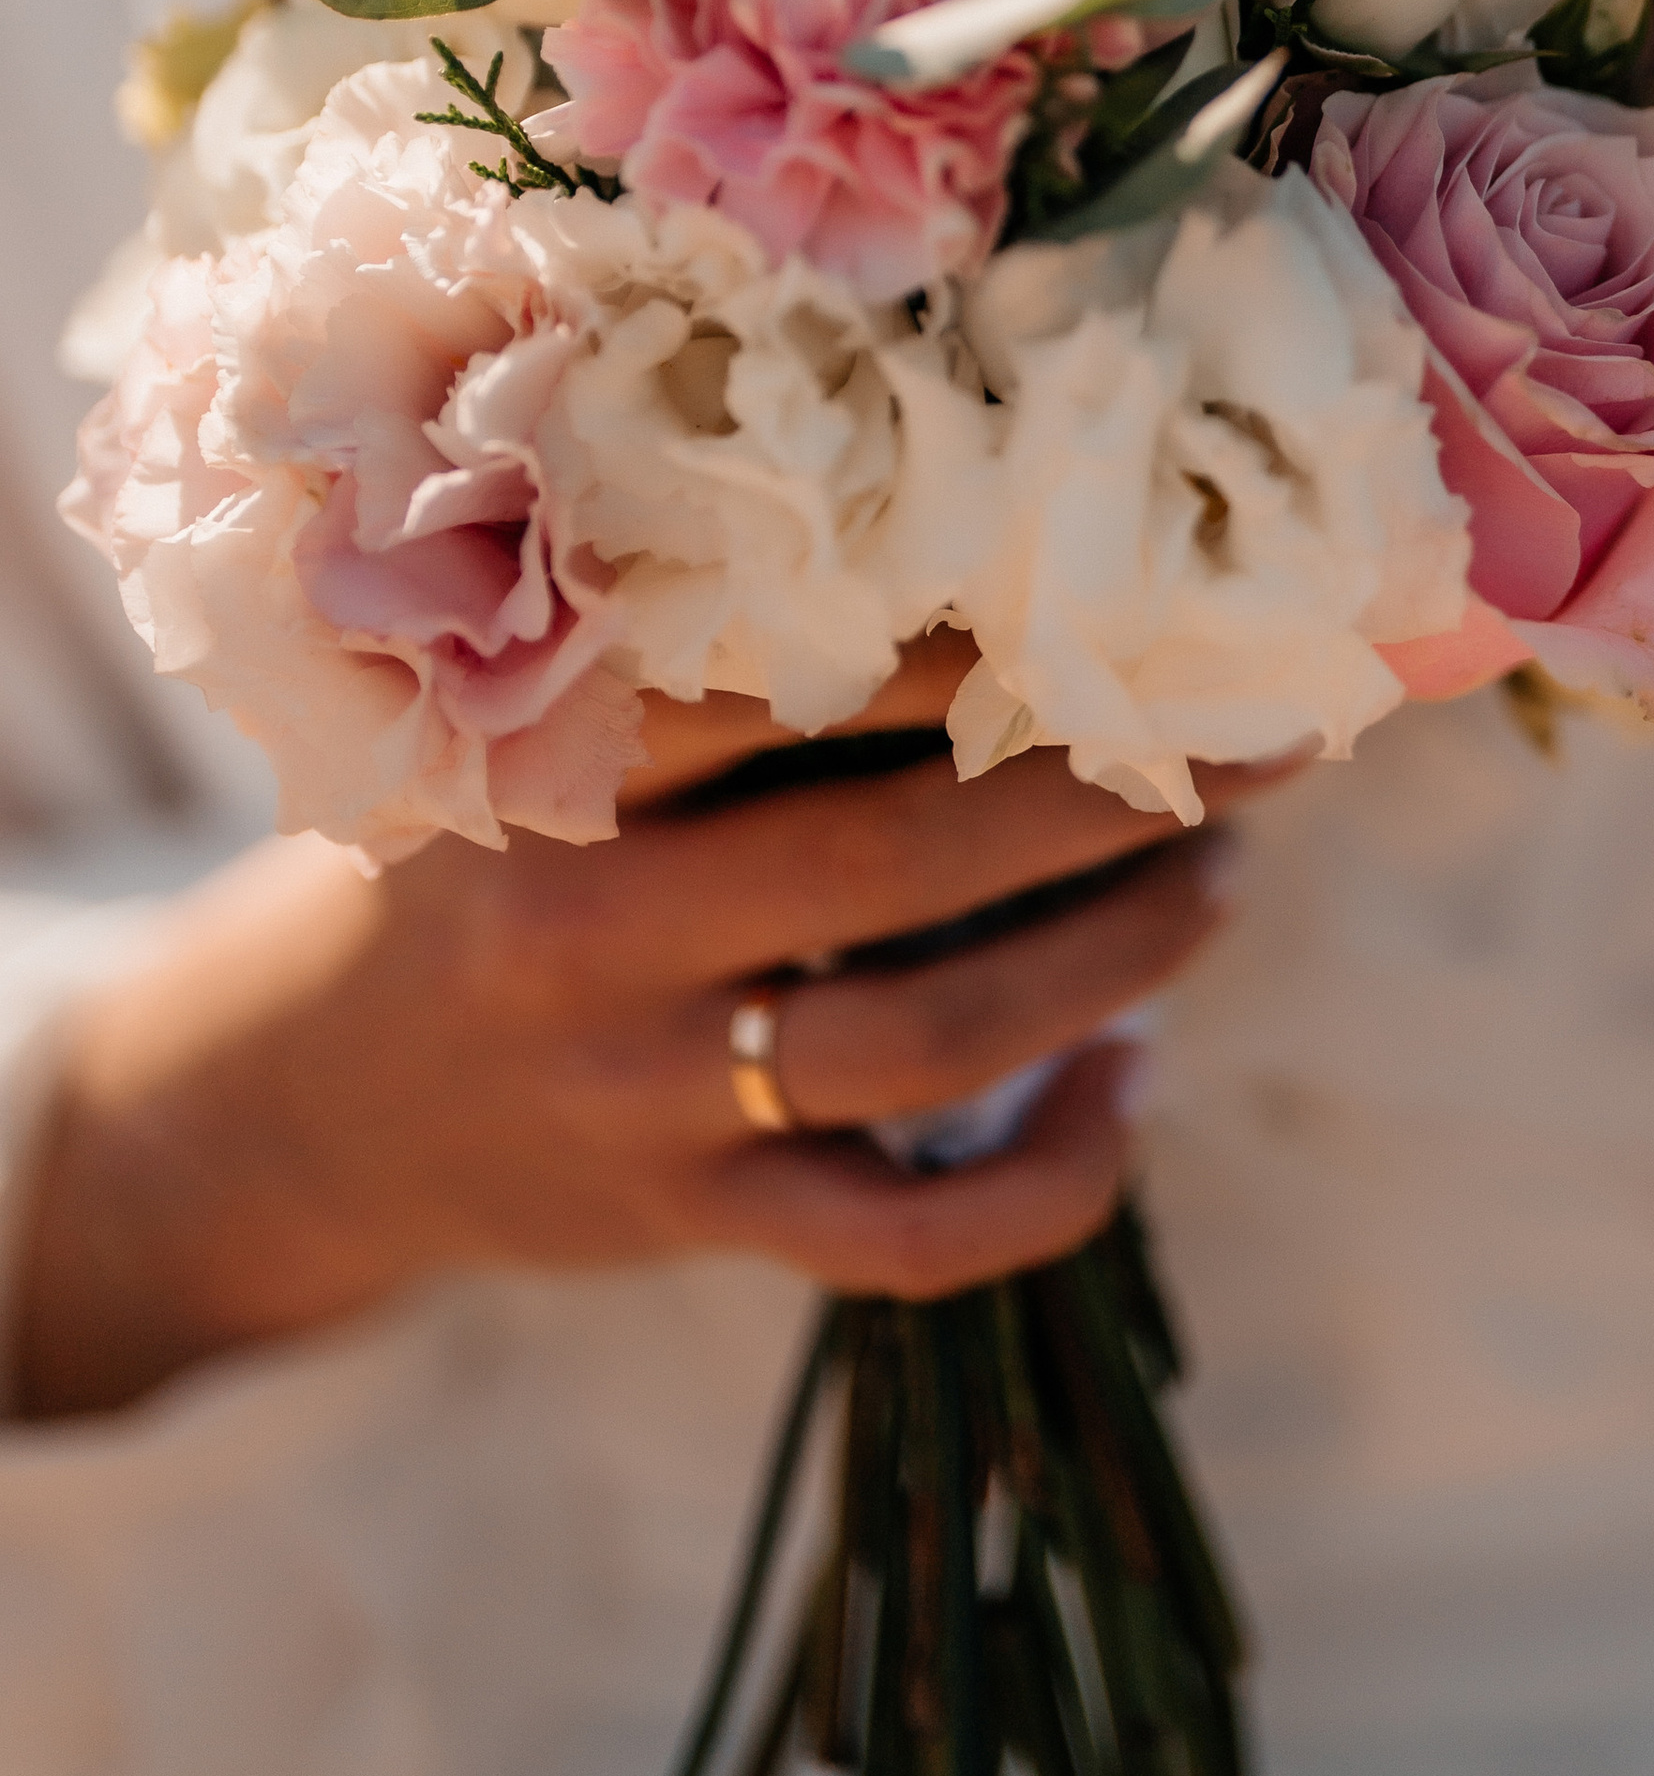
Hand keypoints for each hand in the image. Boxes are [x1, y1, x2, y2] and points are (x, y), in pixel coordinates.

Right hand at [14, 639, 1269, 1421]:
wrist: (276, 1105)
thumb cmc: (445, 860)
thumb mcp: (495, 729)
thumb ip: (666, 659)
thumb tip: (946, 540)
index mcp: (556, 774)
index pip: (792, 684)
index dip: (981, 637)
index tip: (1135, 582)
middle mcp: (598, 934)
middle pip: (899, 858)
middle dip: (1103, 790)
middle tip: (1257, 734)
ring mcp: (647, 1095)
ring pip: (926, 1041)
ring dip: (1108, 962)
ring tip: (1217, 883)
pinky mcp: (688, 1222)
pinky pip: (905, 1235)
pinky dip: (1049, 1177)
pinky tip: (1130, 1089)